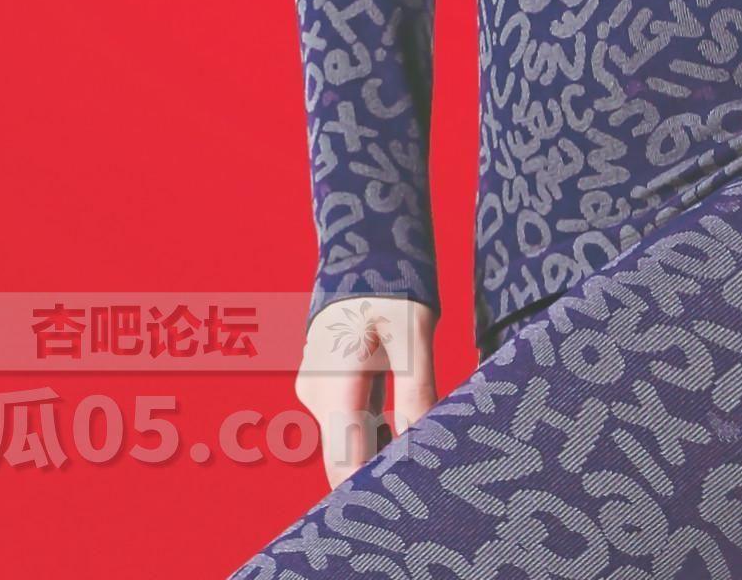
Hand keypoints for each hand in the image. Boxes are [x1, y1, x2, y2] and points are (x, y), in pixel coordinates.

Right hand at [295, 294, 440, 489]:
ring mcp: (316, 387)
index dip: (374, 490)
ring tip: (420, 443)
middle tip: (425, 471)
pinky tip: (401, 422)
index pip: (345, 467)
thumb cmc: (391, 286)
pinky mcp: (324, 381)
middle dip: (381, 471)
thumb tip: (424, 445)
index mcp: (334, 388)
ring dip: (379, 449)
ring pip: (346, 440)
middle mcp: (316, 395)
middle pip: (344, 457)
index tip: (410, 496)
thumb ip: (416, 393)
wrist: (365, 244)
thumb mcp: (413, 337)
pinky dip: (371, 430)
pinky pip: (345, 420)